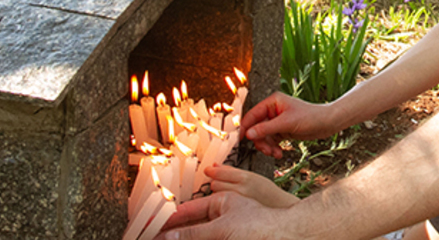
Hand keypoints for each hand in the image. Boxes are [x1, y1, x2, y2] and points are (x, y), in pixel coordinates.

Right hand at [156, 192, 289, 239]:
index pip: (189, 211)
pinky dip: (196, 239)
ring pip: (199, 235)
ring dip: (185, 238)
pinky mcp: (232, 239)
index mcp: (223, 202)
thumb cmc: (262, 226)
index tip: (151, 229)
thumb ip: (194, 233)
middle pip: (192, 227)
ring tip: (165, 239)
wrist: (287, 238)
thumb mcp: (222, 228)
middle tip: (155, 238)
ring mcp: (228, 232)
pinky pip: (209, 238)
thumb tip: (167, 236)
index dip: (169, 220)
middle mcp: (224, 217)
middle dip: (174, 234)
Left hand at [207, 165, 299, 208]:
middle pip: (215, 184)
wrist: (279, 208)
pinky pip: (220, 208)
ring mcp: (238, 203)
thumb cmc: (267, 192)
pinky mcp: (236, 214)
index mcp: (246, 178)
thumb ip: (232, 171)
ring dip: (218, 194)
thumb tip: (214, 165)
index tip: (208, 170)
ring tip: (228, 195)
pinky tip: (229, 204)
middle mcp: (241, 190)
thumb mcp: (252, 176)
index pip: (221, 173)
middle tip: (223, 184)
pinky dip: (221, 205)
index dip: (212, 171)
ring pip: (216, 196)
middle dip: (216, 183)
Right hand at [241, 92, 338, 158]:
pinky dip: (273, 148)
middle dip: (260, 141)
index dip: (246, 128)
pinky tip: (279, 153)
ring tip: (275, 153)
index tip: (241, 140)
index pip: (252, 115)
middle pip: (256, 128)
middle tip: (266, 150)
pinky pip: (271, 140)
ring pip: (263, 136)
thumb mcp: (287, 123)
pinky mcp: (282, 130)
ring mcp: (277, 121)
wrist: (327, 123)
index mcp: (273, 102)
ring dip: (267, 147)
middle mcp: (273, 110)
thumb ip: (266, 129)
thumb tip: (249, 134)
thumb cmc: (311, 117)